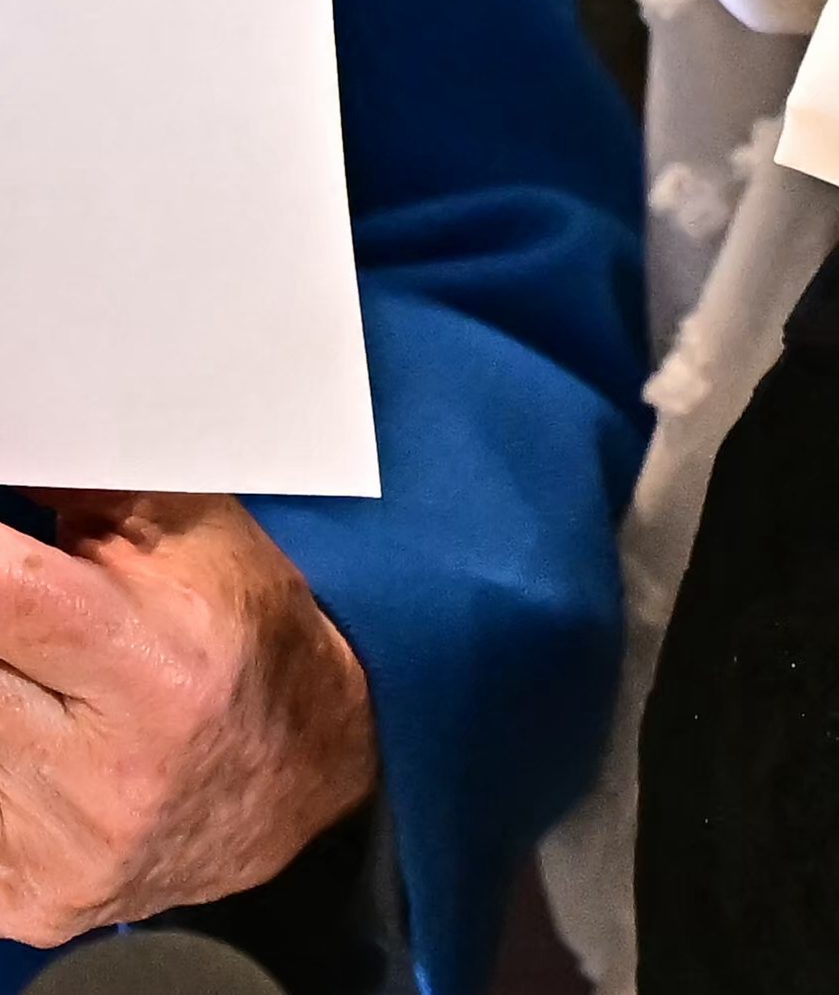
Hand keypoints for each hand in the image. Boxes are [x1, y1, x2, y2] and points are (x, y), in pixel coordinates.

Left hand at [0, 494, 374, 947]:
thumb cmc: (247, 637)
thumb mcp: (203, 535)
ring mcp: (61, 851)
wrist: (297, 779)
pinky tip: (33, 733)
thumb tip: (18, 448)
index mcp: (159, 666)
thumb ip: (93, 488)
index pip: (7, 597)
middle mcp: (107, 774)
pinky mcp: (29, 902)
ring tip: (36, 667)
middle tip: (24, 606)